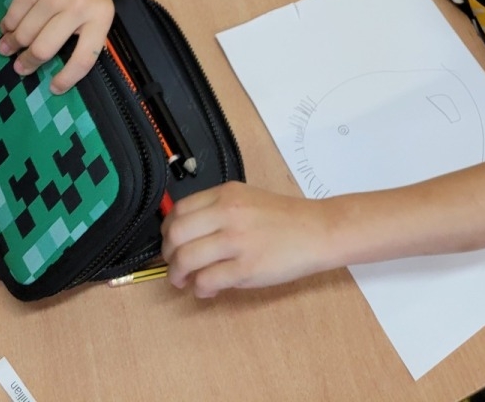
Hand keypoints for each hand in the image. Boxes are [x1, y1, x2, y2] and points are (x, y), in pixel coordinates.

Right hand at [0, 0, 116, 92]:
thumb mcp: (99, 14)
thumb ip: (83, 38)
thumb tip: (55, 73)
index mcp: (99, 19)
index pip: (83, 59)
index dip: (66, 79)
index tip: (54, 88)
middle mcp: (76, 7)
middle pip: (44, 48)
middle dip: (28, 63)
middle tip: (21, 67)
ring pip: (24, 33)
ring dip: (12, 45)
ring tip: (8, 48)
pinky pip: (13, 14)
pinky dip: (7, 25)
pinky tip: (7, 28)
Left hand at [161, 181, 331, 296]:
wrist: (317, 230)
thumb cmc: (284, 218)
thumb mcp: (247, 199)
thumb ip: (217, 210)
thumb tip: (185, 234)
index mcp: (226, 194)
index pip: (179, 210)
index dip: (167, 231)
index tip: (171, 243)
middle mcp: (228, 213)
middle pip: (176, 234)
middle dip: (168, 255)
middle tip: (174, 265)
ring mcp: (237, 241)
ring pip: (186, 259)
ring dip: (178, 276)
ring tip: (186, 281)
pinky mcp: (246, 268)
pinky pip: (207, 281)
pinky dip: (200, 290)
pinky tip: (209, 289)